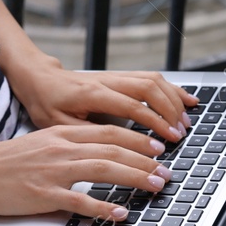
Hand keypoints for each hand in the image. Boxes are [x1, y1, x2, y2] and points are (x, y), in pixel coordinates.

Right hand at [0, 123, 171, 221]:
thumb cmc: (7, 162)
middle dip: (145, 160)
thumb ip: (70, 145)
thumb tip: (101, 153)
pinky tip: (119, 213)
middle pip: (112, 149)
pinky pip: (79, 200)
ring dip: (134, 177)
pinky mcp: (43, 194)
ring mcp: (53, 171)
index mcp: (61, 133)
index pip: (108, 132)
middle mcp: (61, 148)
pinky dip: (103, 206)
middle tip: (166, 170)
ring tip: (155, 186)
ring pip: (103, 168)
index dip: (137, 139)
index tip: (157, 148)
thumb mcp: (42, 142)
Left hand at [13, 65, 197, 144]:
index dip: (154, 122)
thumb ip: (85, 135)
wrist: (39, 78)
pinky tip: (185, 98)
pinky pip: (150, 77)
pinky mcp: (119, 76)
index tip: (168, 139)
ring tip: (187, 119)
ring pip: (152, 79)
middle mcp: (107, 80)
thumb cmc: (45, 103)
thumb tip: (113, 149)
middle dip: (169, 111)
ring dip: (173, 98)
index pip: (132, 106)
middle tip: (181, 133)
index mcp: (92, 93)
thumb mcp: (57, 125)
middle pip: (148, 88)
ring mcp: (114, 76)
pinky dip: (170, 87)